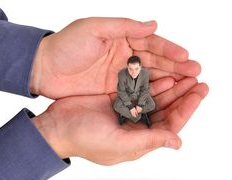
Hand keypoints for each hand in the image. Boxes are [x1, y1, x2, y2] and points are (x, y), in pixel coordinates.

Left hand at [30, 17, 200, 98]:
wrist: (45, 68)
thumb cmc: (66, 45)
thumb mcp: (94, 29)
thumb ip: (124, 27)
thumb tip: (153, 25)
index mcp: (121, 39)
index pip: (151, 43)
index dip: (169, 50)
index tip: (186, 57)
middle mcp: (124, 57)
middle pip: (154, 61)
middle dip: (175, 67)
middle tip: (194, 73)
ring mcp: (119, 75)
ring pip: (148, 77)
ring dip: (167, 80)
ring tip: (186, 85)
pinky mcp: (113, 90)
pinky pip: (135, 91)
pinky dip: (150, 93)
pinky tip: (164, 95)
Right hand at [32, 77, 207, 164]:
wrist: (58, 126)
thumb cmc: (85, 139)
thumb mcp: (119, 144)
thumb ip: (149, 141)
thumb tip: (177, 142)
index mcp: (139, 139)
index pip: (169, 125)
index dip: (185, 110)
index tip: (198, 94)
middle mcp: (135, 126)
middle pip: (164, 109)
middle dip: (181, 95)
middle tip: (196, 80)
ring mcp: (125, 111)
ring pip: (153, 98)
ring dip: (168, 86)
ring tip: (183, 73)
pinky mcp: (116, 98)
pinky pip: (137, 89)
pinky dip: (149, 82)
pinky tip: (160, 73)